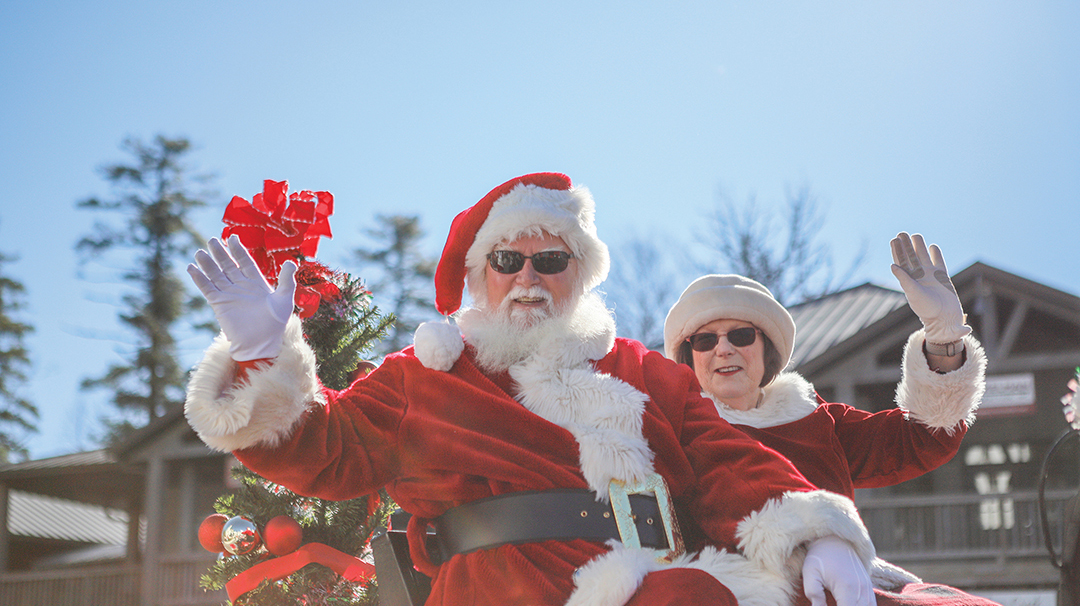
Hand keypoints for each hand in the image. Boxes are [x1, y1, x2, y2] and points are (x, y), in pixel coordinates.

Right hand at [188, 235, 296, 360]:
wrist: (262, 343)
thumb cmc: (275, 323)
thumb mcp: (284, 299)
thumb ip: (286, 280)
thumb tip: (291, 262)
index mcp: (256, 283)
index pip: (245, 262)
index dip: (238, 250)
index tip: (232, 237)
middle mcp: (241, 286)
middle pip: (228, 265)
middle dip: (220, 253)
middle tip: (212, 240)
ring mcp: (229, 294)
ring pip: (215, 275)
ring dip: (207, 263)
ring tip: (199, 252)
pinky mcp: (219, 304)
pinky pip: (207, 288)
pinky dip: (199, 278)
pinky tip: (191, 268)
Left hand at [803, 536, 872, 605]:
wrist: (834, 540)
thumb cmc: (819, 558)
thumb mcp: (810, 575)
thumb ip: (815, 596)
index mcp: (846, 587)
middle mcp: (861, 589)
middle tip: (833, 602)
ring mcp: (867, 588)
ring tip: (840, 602)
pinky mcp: (869, 586)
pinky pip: (872, 604)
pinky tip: (849, 603)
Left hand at [890, 232, 970, 344]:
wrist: (945, 317)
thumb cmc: (927, 308)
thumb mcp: (913, 293)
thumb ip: (904, 279)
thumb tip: (892, 265)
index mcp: (909, 280)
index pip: (901, 262)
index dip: (897, 251)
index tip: (894, 240)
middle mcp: (918, 276)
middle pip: (911, 257)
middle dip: (906, 246)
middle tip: (902, 233)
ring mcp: (931, 275)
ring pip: (924, 257)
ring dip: (919, 247)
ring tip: (915, 236)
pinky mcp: (943, 276)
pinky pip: (938, 262)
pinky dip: (935, 254)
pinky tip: (932, 246)